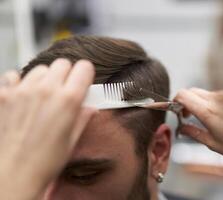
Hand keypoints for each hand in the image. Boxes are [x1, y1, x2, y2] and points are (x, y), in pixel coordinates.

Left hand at [0, 59, 95, 199]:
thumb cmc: (44, 162)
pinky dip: (21, 83)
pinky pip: (14, 76)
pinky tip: (24, 97)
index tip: (83, 80)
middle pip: (62, 64)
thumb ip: (83, 117)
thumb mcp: (72, 139)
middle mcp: (45, 91)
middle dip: (66, 74)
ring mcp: (23, 91)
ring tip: (43, 97)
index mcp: (67, 101)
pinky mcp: (4, 95)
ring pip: (40, 69)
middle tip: (64, 90)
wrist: (13, 175)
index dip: (86, 74)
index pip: (84, 67)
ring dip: (45, 79)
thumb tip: (90, 108)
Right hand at [175, 88, 222, 162]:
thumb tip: (181, 128)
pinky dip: (221, 102)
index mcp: (209, 112)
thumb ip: (194, 133)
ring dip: (206, 103)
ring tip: (216, 119)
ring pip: (209, 93)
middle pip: (193, 91)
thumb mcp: (214, 144)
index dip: (176, 100)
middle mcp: (218, 98)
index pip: (183, 94)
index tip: (177, 110)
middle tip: (191, 115)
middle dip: (188, 102)